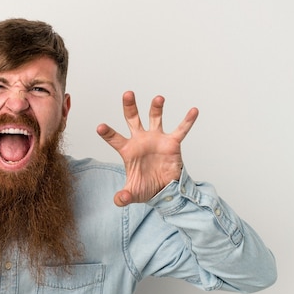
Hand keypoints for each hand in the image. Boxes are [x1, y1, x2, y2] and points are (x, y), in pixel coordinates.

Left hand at [97, 91, 197, 206]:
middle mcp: (140, 140)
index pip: (115, 139)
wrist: (165, 190)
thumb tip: (119, 200)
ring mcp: (156, 139)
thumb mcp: (133, 193)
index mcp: (128, 150)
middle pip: (132, 119)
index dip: (107, 133)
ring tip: (158, 99)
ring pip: (155, 118)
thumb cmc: (146, 188)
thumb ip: (123, 196)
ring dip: (156, 108)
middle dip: (129, 106)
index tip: (100, 127)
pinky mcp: (172, 143)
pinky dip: (187, 121)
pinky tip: (193, 110)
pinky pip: (181, 129)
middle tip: (127, 93)